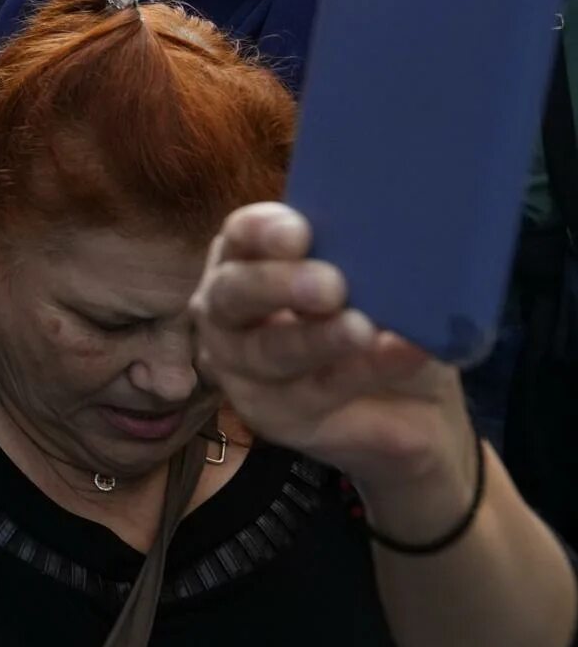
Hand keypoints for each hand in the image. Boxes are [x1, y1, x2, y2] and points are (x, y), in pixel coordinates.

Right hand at [193, 203, 476, 525]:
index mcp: (248, 259)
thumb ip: (363, 259)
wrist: (416, 405)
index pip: (241, 236)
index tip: (299, 233)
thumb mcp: (375, 279)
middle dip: (277, 285)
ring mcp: (241, 367)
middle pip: (233, 294)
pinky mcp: (269, 415)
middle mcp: (229, 310)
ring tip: (362, 330)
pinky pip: (313, 393)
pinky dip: (358, 372)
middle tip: (331, 285)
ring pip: (267, 351)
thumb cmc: (382, 319)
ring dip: (316, 339)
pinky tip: (398, 354)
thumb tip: (389, 236)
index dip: (262, 231)